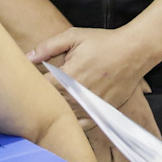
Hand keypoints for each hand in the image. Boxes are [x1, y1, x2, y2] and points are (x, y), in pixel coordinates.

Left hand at [28, 25, 161, 108]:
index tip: (30, 81)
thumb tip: (27, 57)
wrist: (134, 51)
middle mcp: (78, 94)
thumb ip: (48, 47)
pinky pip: (82, 124)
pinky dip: (74, 120)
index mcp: (68, 76)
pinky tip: (70, 112)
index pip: (40, 89)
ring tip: (54, 101)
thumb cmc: (104, 42)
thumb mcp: (74, 36)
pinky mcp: (101, 111)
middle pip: (50, 104)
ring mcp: (90, 105)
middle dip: (43, 98)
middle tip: (37, 93)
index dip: (32, 85)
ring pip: (65, 116)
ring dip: (58, 110)